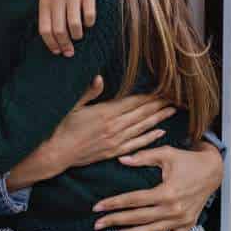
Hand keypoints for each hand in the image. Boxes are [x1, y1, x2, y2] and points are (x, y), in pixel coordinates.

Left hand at [38, 0, 101, 56]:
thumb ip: (50, 12)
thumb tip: (52, 39)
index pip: (44, 29)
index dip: (51, 43)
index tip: (58, 52)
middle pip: (58, 29)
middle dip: (64, 44)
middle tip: (70, 52)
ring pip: (73, 24)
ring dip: (77, 35)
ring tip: (79, 36)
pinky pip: (89, 13)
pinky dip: (89, 22)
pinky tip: (89, 22)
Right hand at [53, 86, 175, 168]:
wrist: (56, 153)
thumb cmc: (61, 127)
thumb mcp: (72, 106)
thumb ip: (88, 92)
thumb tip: (99, 77)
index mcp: (105, 113)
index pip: (133, 101)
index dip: (149, 95)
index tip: (162, 88)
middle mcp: (114, 127)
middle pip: (142, 113)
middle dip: (159, 104)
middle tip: (174, 97)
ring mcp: (115, 141)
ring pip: (143, 127)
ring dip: (159, 118)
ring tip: (172, 110)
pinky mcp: (114, 152)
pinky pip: (137, 144)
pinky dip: (150, 138)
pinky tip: (161, 132)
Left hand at [92, 141, 223, 230]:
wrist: (213, 170)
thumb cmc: (187, 160)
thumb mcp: (166, 154)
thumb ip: (143, 157)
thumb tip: (121, 160)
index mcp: (166, 192)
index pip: (133, 200)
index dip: (113, 203)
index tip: (97, 207)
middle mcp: (172, 209)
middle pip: (138, 218)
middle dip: (115, 221)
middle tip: (97, 224)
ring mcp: (181, 219)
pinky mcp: (188, 224)